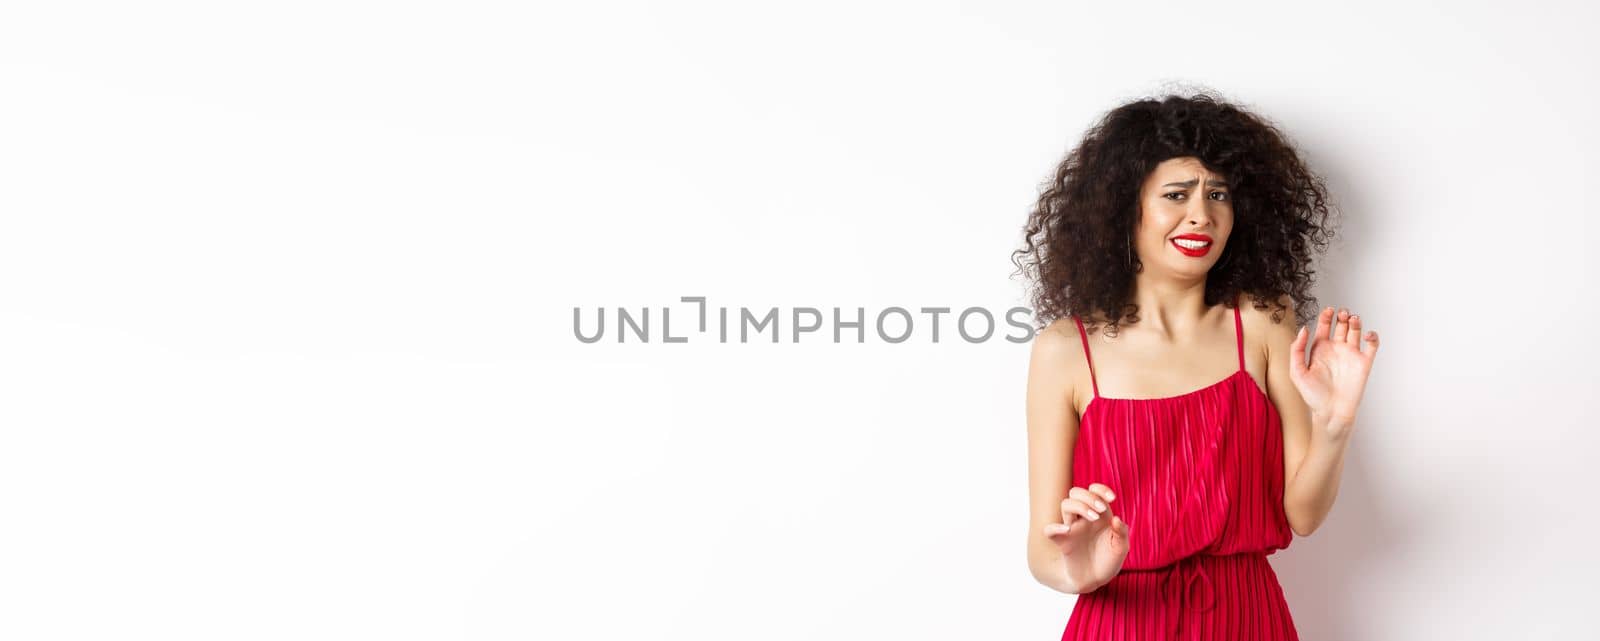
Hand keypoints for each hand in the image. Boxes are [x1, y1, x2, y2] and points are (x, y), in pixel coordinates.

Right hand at [1042, 483, 1128, 592]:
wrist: (1095, 580)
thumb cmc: (1109, 561)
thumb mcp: (1121, 548)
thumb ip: (1121, 533)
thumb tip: (1116, 518)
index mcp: (1099, 516)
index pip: (1094, 491)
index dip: (1100, 489)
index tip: (1111, 498)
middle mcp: (1084, 518)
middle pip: (1076, 493)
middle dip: (1089, 497)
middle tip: (1101, 510)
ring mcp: (1072, 528)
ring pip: (1066, 504)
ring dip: (1080, 507)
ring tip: (1094, 519)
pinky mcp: (1062, 541)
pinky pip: (1049, 530)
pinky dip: (1054, 527)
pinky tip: (1067, 530)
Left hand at [1290, 306, 1379, 431]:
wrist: (1331, 412)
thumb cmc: (1313, 396)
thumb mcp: (1297, 372)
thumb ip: (1297, 350)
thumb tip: (1304, 330)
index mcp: (1320, 349)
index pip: (1324, 326)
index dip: (1326, 316)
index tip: (1328, 310)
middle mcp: (1336, 350)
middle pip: (1341, 325)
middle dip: (1342, 316)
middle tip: (1342, 313)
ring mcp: (1351, 355)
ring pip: (1356, 331)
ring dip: (1356, 322)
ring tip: (1353, 319)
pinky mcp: (1364, 363)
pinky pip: (1372, 346)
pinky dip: (1372, 337)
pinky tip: (1366, 335)